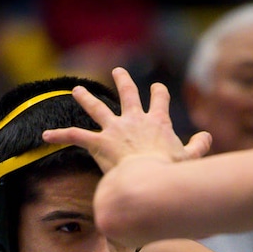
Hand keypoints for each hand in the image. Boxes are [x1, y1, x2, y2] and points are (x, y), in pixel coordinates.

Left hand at [42, 67, 211, 171]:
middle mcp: (134, 120)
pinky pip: (75, 136)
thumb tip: (207, 136)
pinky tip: (45, 135)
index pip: (159, 101)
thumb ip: (199, 145)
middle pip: (128, 95)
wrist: (149, 179)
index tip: (157, 88)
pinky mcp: (98, 143)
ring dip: (86, 99)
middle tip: (119, 72)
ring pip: (98, 108)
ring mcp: (115, 130)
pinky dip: (60, 135)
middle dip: (123, 82)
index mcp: (158, 122)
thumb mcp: (191, 158)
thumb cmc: (171, 172)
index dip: (158, 94)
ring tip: (77, 91)